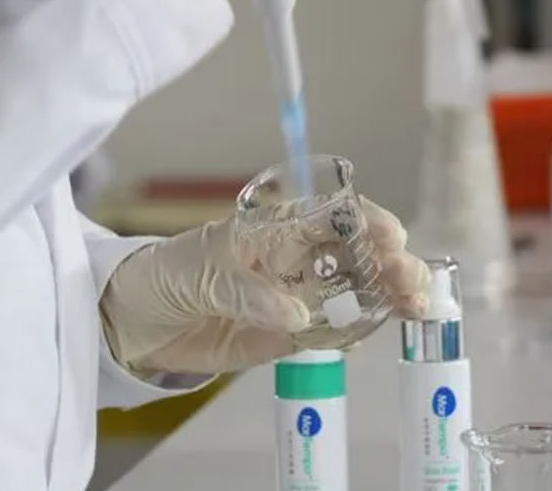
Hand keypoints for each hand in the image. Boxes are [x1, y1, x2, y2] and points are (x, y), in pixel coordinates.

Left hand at [100, 197, 429, 374]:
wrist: (137, 322)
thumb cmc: (165, 276)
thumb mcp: (198, 273)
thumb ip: (246, 292)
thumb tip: (296, 312)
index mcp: (273, 230)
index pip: (328, 217)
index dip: (364, 222)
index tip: (391, 236)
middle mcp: (292, 260)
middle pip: (352, 253)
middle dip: (388, 261)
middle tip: (412, 280)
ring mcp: (294, 297)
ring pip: (351, 290)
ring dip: (385, 294)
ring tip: (414, 306)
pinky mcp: (287, 334)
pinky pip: (330, 331)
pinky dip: (356, 330)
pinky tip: (374, 332)